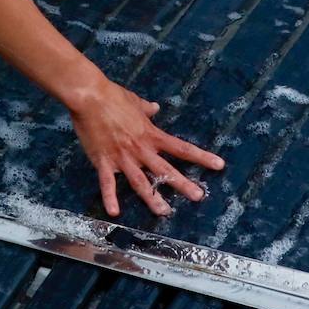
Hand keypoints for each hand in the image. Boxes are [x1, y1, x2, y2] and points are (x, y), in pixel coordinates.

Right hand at [69, 79, 224, 216]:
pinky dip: (110, 198)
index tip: (219, 165)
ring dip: (153, 198)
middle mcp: (140, 149)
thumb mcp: (134, 100)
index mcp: (150, 134)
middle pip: (165, 169)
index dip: (201, 157)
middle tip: (199, 196)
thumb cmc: (112, 95)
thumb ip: (145, 109)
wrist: (89, 97)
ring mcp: (122, 157)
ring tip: (164, 212)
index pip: (181, 148)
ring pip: (141, 182)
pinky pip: (107, 183)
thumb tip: (155, 107)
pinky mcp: (104, 161)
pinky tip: (114, 212)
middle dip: (183, 184)